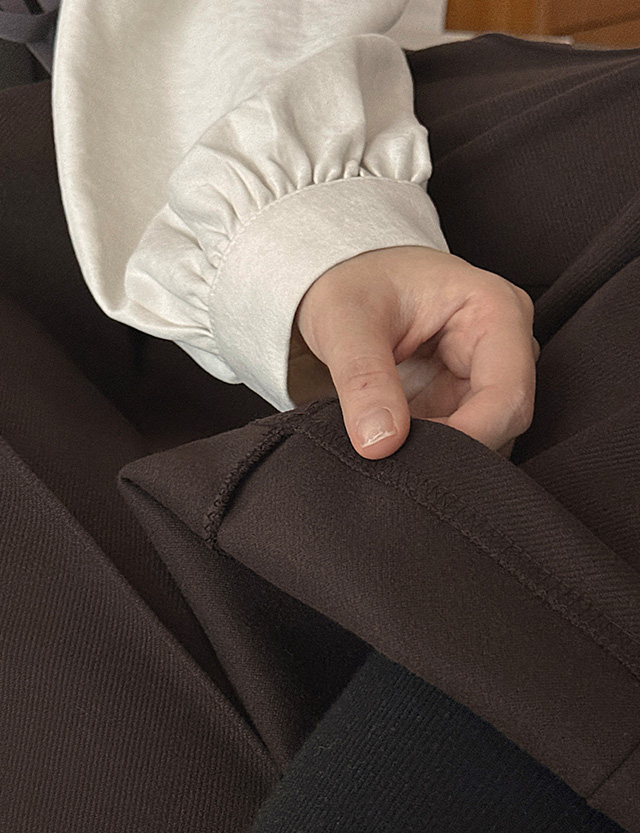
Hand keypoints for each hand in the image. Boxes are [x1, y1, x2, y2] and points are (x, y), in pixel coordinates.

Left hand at [289, 245, 539, 459]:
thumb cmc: (352, 284)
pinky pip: (458, 439)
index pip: (508, 396)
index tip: (414, 460)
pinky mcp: (462, 397)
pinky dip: (425, 450)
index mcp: (495, 310)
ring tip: (385, 445)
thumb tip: (379, 442)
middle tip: (392, 460)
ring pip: (483, 437)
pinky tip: (391, 442)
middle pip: (502, 422)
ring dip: (436, 453)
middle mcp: (504, 344)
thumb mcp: (345, 322)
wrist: (345, 278)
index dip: (469, 439)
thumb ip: (363, 380)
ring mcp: (485, 374)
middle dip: (451, 450)